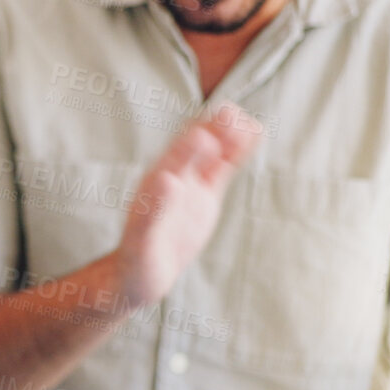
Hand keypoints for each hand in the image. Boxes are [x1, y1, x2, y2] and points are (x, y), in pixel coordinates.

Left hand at [113, 105, 258, 307]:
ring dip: (227, 136)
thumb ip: (153, 210)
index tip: (205, 136)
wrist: (142, 275)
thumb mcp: (143, 240)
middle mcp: (170, 179)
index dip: (188, 149)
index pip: (172, 162)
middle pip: (193, 148)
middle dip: (210, 131)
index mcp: (152, 186)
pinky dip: (237, 152)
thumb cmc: (136, 261)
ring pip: (211, 153)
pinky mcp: (205, 194)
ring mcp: (189, 185)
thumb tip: (168, 179)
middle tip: (232, 114)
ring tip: (250, 123)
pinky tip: (254, 133)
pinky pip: (223, 167)